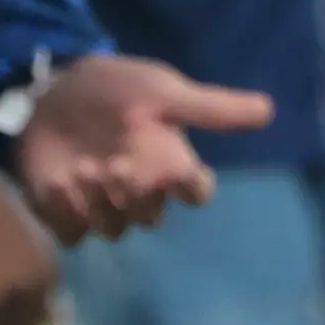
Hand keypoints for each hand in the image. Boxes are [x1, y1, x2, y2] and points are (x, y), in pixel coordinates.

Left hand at [12, 54, 274, 240]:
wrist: (55, 90)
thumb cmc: (116, 89)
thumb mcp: (163, 91)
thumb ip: (210, 107)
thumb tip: (269, 110)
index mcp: (171, 164)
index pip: (197, 194)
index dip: (191, 188)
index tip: (177, 170)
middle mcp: (142, 191)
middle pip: (152, 217)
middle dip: (135, 195)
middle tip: (115, 164)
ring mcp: (103, 205)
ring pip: (114, 230)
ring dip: (100, 205)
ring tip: (82, 170)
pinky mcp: (65, 212)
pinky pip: (73, 235)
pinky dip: (67, 216)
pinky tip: (58, 185)